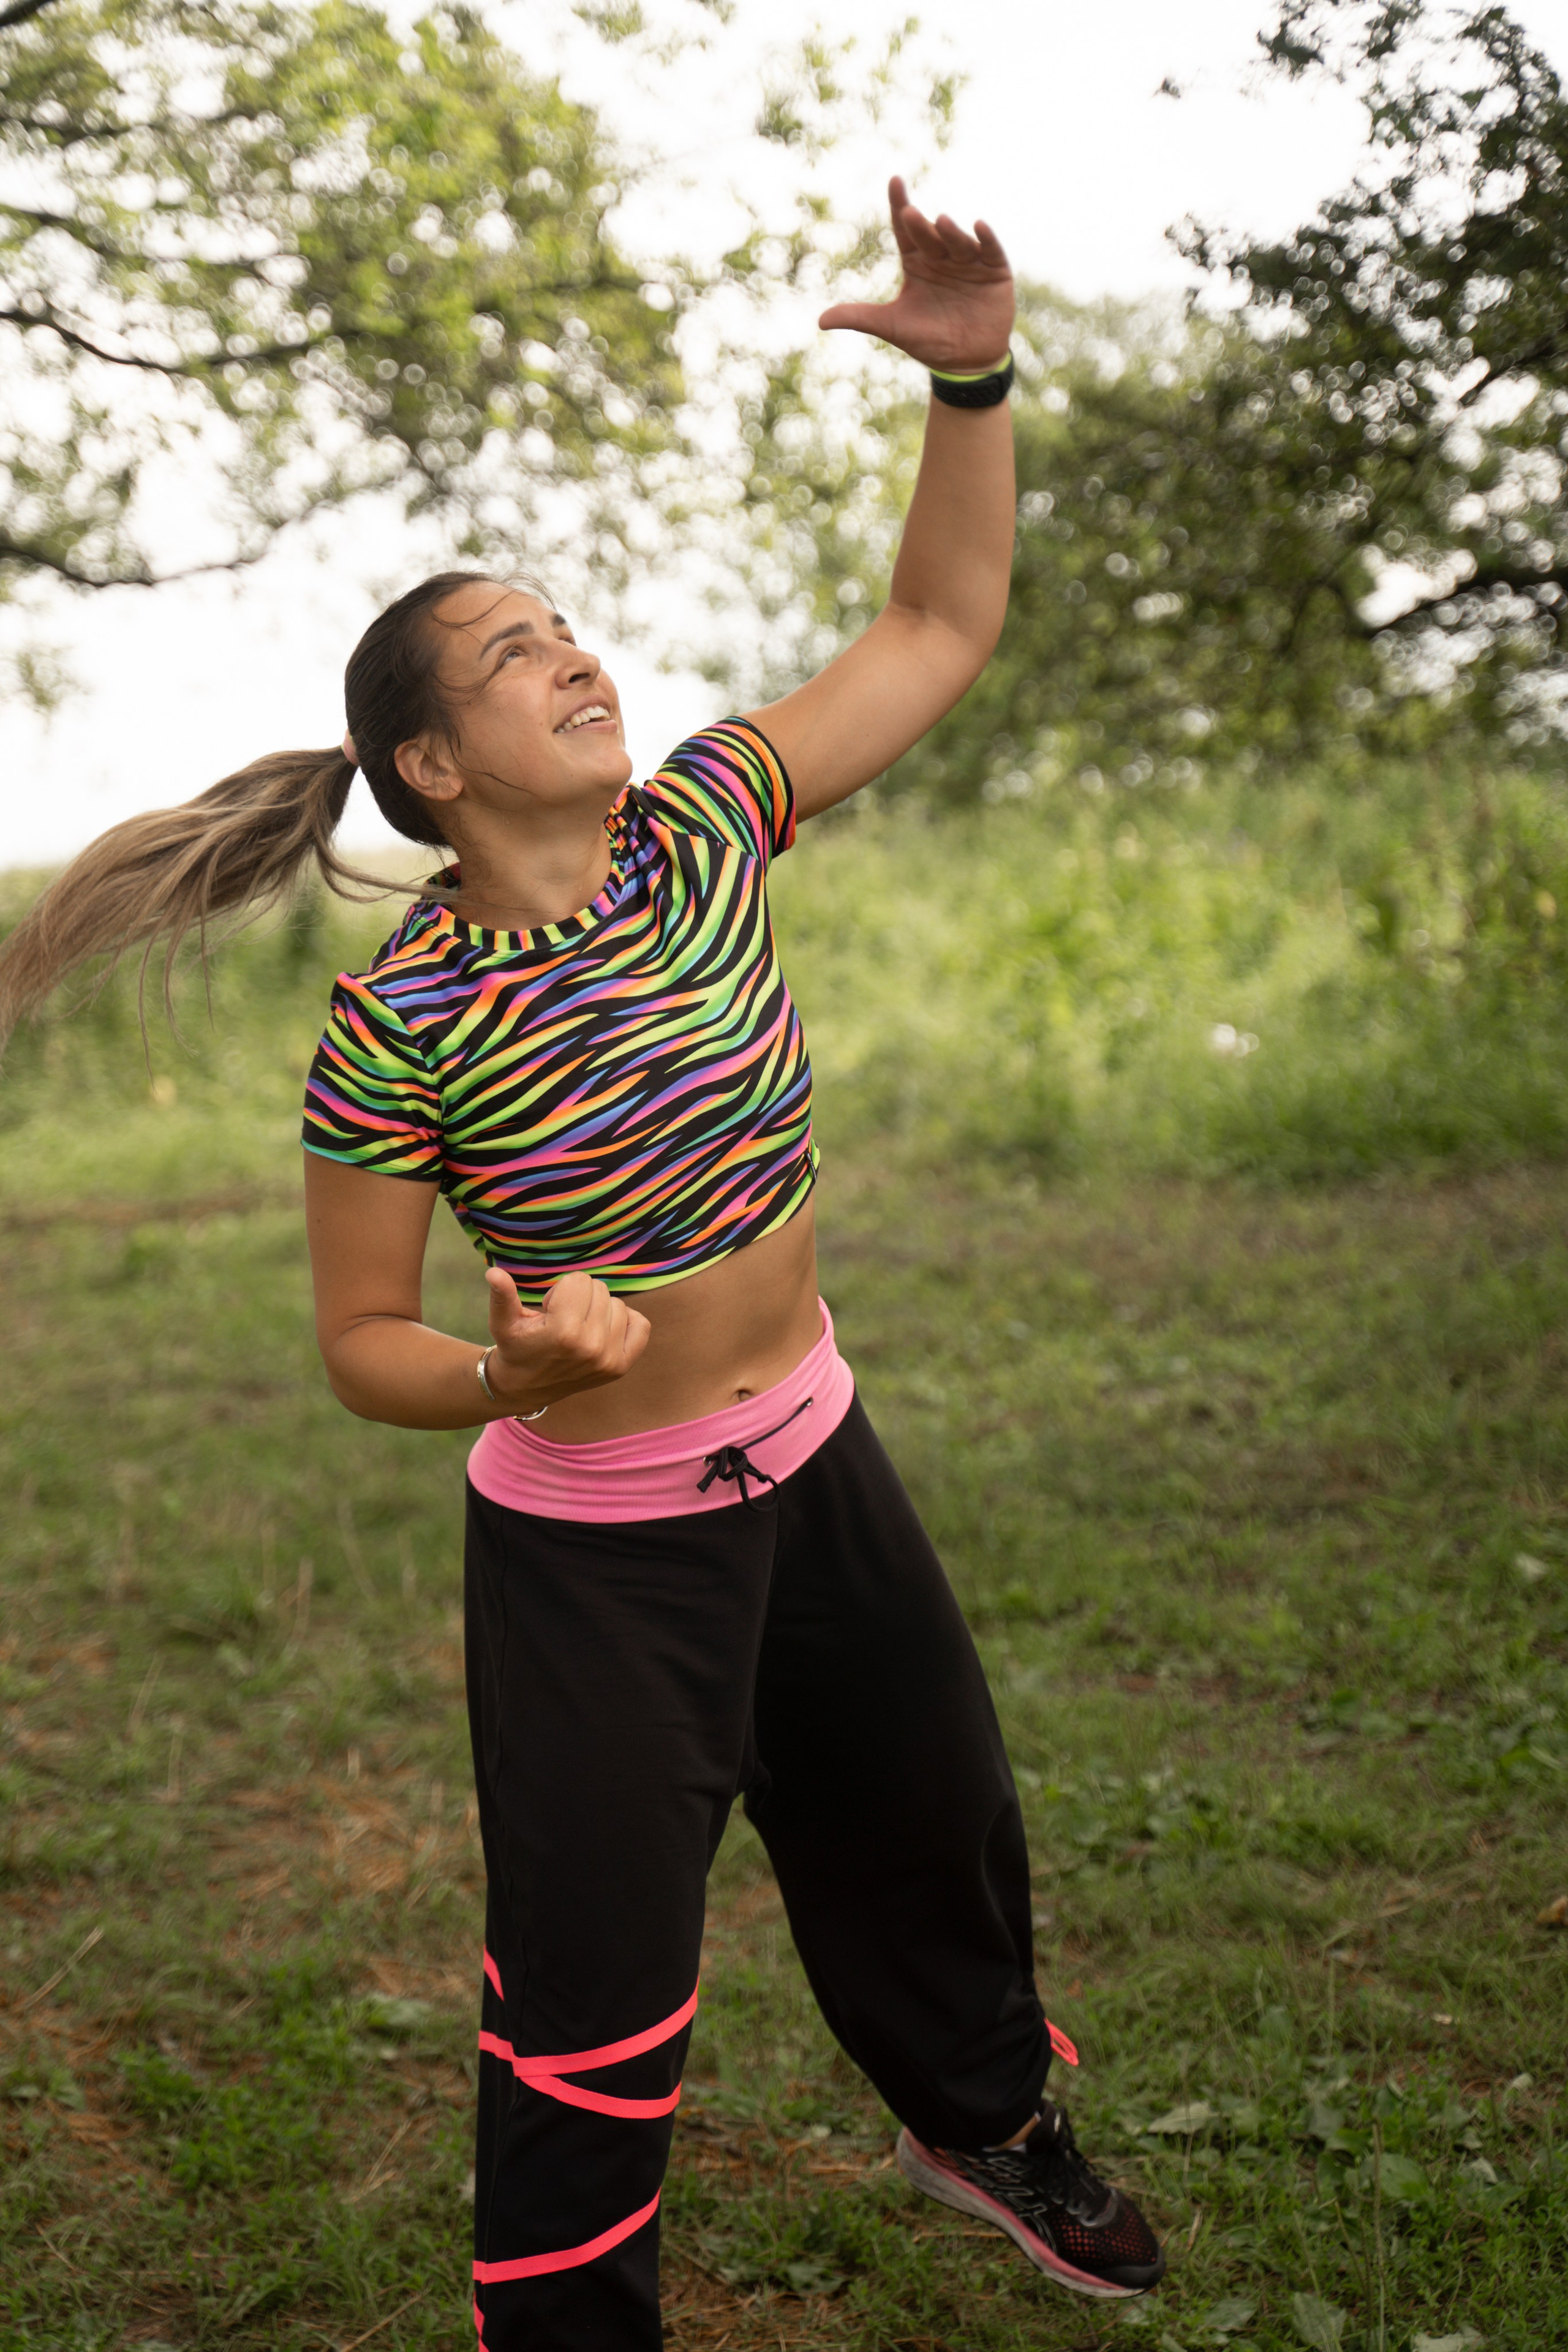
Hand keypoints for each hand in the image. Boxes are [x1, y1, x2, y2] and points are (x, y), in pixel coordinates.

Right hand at [483, 1267, 649, 1409]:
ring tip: (578, 1328)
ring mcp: (609, 1359)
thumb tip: (493, 1272)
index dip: (561, 1290)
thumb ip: (502, 1296)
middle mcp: (591, 1347)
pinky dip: (626, 1321)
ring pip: (618, 1304)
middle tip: (562, 1319)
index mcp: (564, 1332)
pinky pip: (641, 1325)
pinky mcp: (621, 1367)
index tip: (549, 1309)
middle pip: (599, 1289)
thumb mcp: (503, 1322)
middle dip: (579, 1298)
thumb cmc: (516, 1347)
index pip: (580, 1280)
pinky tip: (603, 1329)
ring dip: (599, 1310)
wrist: (526, 1387)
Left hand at [818, 174, 1013, 373]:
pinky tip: (979, 225)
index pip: (905, 229)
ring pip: (958, 240)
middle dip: (920, 224)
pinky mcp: (994, 271)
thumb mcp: (892, 327)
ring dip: (950, 231)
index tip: (894, 181)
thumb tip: (820, 321)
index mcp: (917, 262)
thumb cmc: (929, 341)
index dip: (899, 206)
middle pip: (929, 235)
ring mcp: (969, 262)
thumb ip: (860, 318)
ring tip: (941, 222)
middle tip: (910, 213)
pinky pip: (991, 250)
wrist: (965, 364)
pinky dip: (986, 238)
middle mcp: (942, 256)